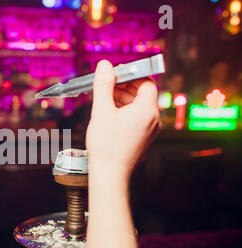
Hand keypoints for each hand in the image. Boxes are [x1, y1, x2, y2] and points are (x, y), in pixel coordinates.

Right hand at [86, 60, 159, 181]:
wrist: (110, 174)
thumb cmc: (106, 146)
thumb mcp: (102, 110)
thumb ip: (104, 85)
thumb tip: (105, 65)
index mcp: (147, 110)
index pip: (146, 81)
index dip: (131, 75)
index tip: (115, 74)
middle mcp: (153, 119)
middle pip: (143, 93)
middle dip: (124, 86)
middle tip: (106, 85)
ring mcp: (150, 129)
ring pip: (139, 105)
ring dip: (123, 98)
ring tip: (104, 100)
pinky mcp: (144, 137)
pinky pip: (137, 117)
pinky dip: (125, 111)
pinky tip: (109, 114)